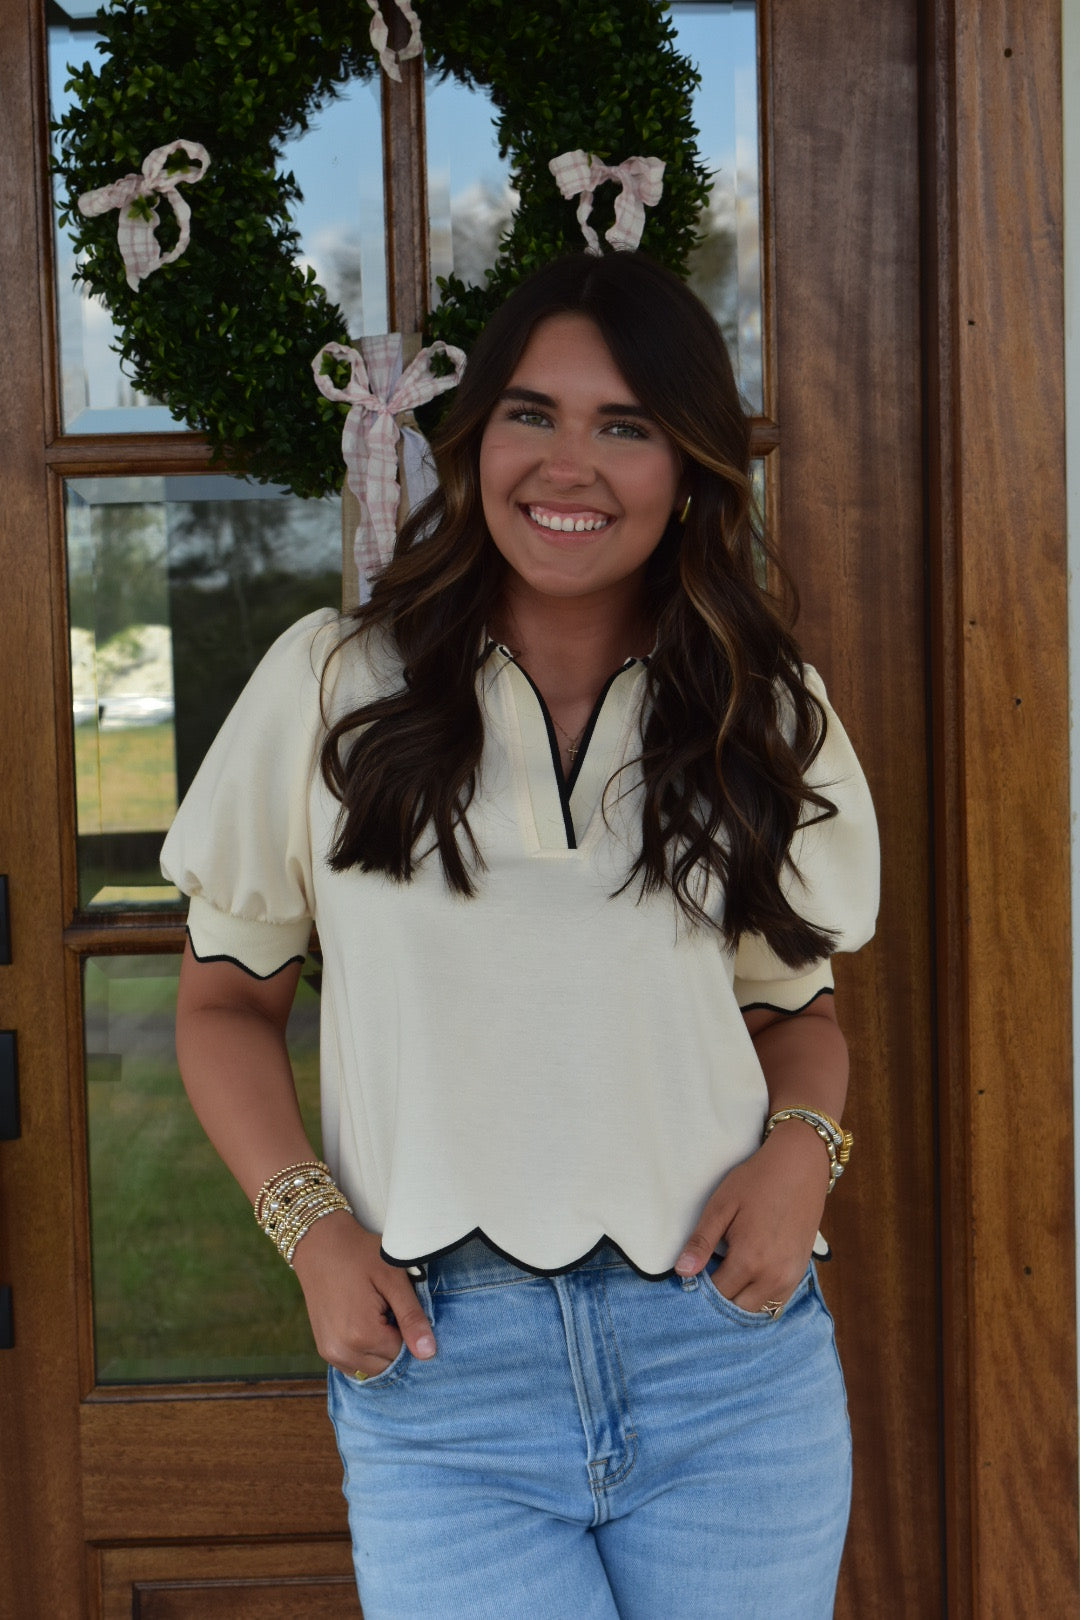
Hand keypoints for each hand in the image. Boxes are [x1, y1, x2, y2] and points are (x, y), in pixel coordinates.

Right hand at [290, 1210, 435, 1376]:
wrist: (319, 1244)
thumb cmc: (360, 1255)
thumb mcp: (393, 1279)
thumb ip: (412, 1317)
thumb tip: (428, 1353)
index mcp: (362, 1335)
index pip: (403, 1355)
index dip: (410, 1332)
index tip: (401, 1307)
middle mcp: (342, 1352)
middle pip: (387, 1367)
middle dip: (395, 1344)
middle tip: (390, 1309)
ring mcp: (330, 1353)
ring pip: (371, 1370)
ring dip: (380, 1351)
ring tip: (377, 1315)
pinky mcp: (324, 1349)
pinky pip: (353, 1365)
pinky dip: (365, 1353)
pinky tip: (365, 1324)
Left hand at [673, 1120, 831, 1311]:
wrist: (800, 1166)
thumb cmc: (756, 1182)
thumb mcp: (721, 1206)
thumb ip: (702, 1242)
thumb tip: (681, 1272)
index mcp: (750, 1260)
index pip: (717, 1294)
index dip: (700, 1288)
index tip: (691, 1275)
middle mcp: (773, 1277)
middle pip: (737, 1308)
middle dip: (719, 1298)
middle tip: (707, 1275)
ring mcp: (791, 1278)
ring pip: (758, 1310)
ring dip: (740, 1300)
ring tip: (727, 1275)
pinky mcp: (800, 1273)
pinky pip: (776, 1302)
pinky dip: (759, 1297)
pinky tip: (748, 1277)